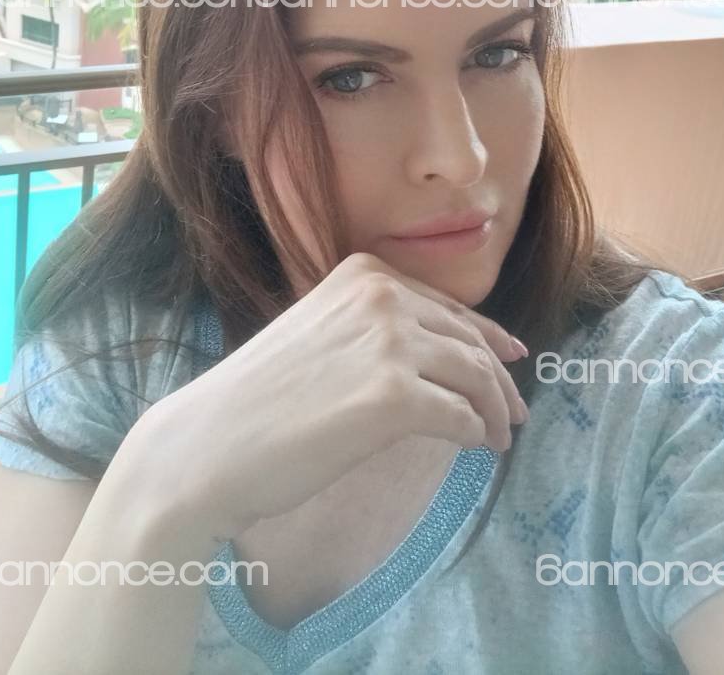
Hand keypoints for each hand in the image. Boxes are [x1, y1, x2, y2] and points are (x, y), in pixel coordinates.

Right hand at [137, 251, 528, 541]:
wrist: (209, 445)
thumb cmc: (256, 401)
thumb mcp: (321, 332)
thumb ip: (373, 329)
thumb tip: (441, 353)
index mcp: (363, 273)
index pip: (446, 307)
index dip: (485, 337)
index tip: (510, 360)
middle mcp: (382, 296)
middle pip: (469, 340)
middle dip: (498, 380)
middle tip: (514, 414)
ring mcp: (390, 342)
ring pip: (475, 376)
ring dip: (494, 410)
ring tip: (498, 438)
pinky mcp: (394, 397)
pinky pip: (460, 417)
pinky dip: (474, 435)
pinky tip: (473, 450)